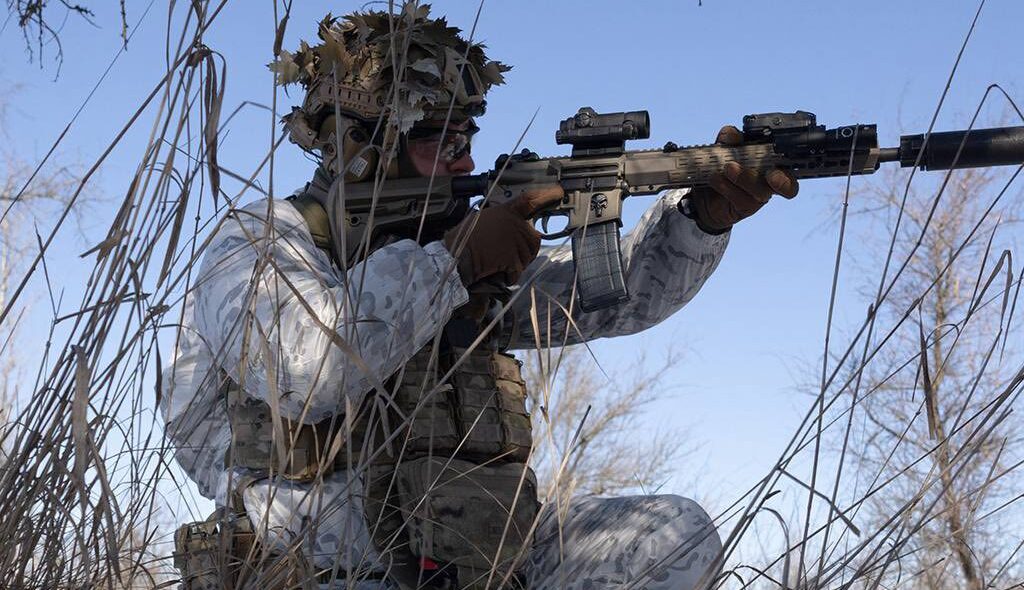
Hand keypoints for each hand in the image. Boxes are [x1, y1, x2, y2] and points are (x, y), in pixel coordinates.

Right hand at [443, 185, 563, 285]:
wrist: (456, 256)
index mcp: (507, 212)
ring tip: (498, 260)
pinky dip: (509, 275)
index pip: (530, 200)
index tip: (558, 192)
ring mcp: (517, 243)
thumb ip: (502, 218)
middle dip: (524, 248)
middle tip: (506, 252)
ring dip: (517, 262)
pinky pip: (518, 271)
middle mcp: (516, 225)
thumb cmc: (465, 238)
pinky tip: (497, 271)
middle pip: (534, 239)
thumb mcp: (483, 218)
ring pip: (528, 256)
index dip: (546, 195)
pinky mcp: (514, 261)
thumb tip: (511, 223)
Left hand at [686, 125, 798, 233]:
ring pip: (761, 191)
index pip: (795, 161)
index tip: (786, 158)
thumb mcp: (725, 147)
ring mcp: (760, 195)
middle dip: (781, 180)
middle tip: (770, 174)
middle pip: (787, 183)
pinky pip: (741, 199)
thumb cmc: (722, 165)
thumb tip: (732, 135)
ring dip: (745, 178)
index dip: (797, 160)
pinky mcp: (745, 207)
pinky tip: (716, 179)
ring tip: (728, 167)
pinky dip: (727, 187)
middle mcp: (772, 179)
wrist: (703, 191)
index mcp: (774, 159)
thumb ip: (730, 138)